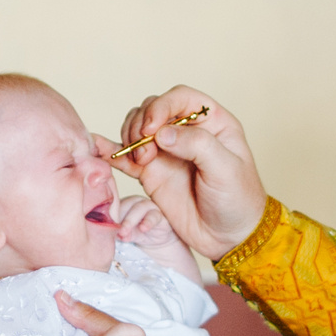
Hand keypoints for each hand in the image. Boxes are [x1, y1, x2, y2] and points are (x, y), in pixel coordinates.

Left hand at [109, 193, 197, 274]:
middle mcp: (135, 202)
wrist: (156, 240)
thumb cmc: (138, 233)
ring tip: (125, 231)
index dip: (109, 216)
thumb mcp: (127, 235)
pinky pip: (155, 215)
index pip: (114, 206)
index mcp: (123, 204)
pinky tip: (143, 229)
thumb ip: (121, 233)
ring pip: (140, 207)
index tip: (103, 226)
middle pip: (126, 205)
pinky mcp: (160, 214)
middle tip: (115, 230)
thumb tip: (117, 235)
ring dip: (131, 219)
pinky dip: (148, 222)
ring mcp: (149, 206)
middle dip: (119, 218)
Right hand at [112, 87, 268, 259]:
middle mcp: (185, 132)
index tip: (152, 128)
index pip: (180, 99)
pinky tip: (98, 148)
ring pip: (136, 129)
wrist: (228, 237)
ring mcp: (165, 152)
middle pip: (152, 109)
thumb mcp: (226, 169)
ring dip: (130, 138)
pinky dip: (111, 151)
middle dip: (142, 124)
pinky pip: (125, 157)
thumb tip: (162, 133)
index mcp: (210, 122)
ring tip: (140, 162)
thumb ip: (197, 145)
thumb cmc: (238, 200)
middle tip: (145, 150)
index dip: (162, 106)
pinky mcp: (150, 172)